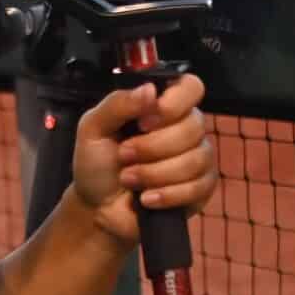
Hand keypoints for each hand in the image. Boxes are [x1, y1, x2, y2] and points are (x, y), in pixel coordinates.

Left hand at [72, 74, 217, 244]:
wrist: (97, 207)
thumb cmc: (96, 164)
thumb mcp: (93, 129)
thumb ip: (117, 104)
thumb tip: (150, 89)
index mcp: (162, 107)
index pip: (190, 87)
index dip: (173, 103)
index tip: (144, 121)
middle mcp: (185, 128)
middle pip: (193, 125)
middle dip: (152, 146)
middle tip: (124, 155)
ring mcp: (197, 158)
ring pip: (195, 158)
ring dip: (155, 173)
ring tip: (129, 179)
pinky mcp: (201, 188)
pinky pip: (199, 187)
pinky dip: (167, 194)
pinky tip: (146, 198)